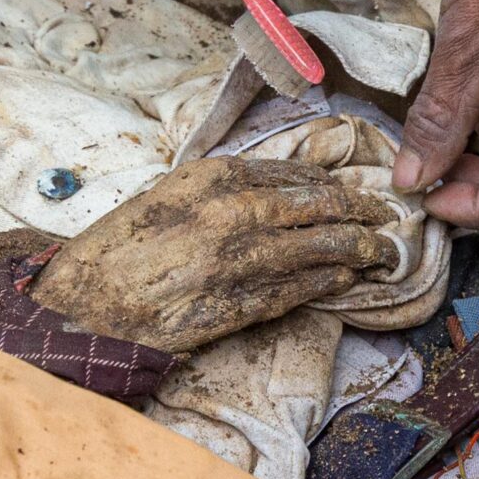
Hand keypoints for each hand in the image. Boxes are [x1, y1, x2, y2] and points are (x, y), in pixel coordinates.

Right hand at [35, 157, 400, 351]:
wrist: (88, 301)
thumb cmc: (122, 247)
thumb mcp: (171, 195)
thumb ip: (224, 187)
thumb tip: (275, 186)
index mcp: (217, 177)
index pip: (298, 175)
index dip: (336, 184)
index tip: (358, 189)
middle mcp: (237, 212)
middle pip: (323, 207)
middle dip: (364, 212)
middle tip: (390, 218)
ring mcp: (244, 260)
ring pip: (323, 249)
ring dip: (361, 251)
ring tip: (384, 254)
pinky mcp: (243, 303)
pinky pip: (301, 289)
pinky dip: (330, 283)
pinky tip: (346, 280)